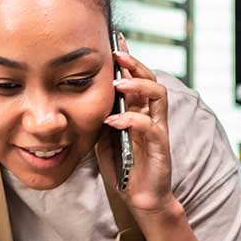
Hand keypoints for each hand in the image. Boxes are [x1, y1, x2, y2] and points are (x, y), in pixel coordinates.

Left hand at [96, 38, 181, 222]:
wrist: (141, 199)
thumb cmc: (125, 167)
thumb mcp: (104, 138)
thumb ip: (99, 118)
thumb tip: (79, 99)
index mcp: (140, 112)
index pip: (137, 78)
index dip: (128, 59)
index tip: (114, 41)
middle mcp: (152, 116)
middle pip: (151, 79)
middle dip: (134, 64)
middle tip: (116, 54)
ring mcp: (158, 130)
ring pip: (158, 95)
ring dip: (138, 85)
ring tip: (118, 83)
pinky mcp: (160, 147)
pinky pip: (149, 126)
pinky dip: (130, 119)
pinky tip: (112, 120)